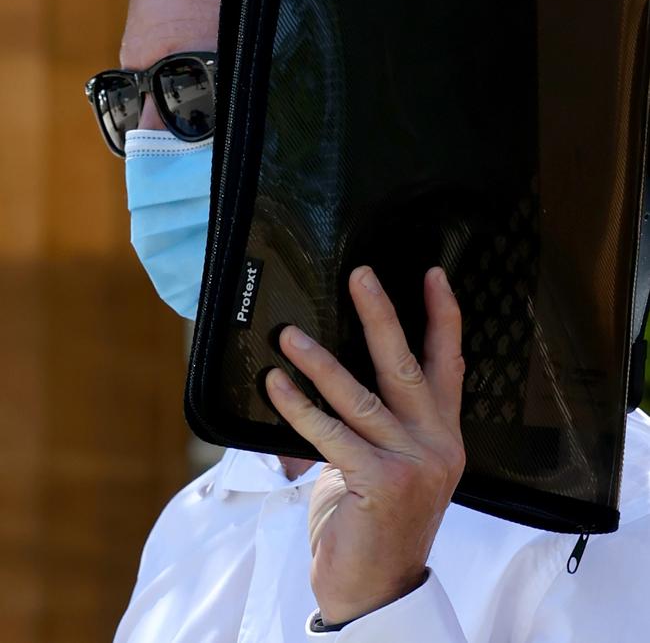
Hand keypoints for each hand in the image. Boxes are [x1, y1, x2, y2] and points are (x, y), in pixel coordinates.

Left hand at [265, 265, 464, 624]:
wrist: (375, 589)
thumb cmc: (373, 521)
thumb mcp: (386, 464)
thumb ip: (372, 422)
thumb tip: (327, 372)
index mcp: (442, 435)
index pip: (449, 364)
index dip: (443, 317)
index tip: (433, 275)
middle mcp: (436, 444)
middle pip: (406, 366)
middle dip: (382, 315)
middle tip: (361, 276)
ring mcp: (412, 464)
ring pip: (361, 396)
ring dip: (319, 362)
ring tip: (289, 335)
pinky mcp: (381, 482)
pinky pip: (331, 433)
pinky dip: (299, 406)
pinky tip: (276, 383)